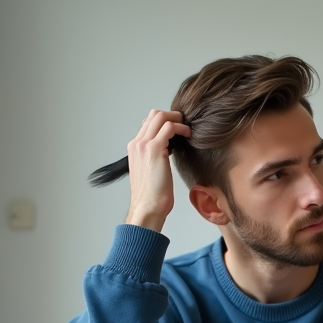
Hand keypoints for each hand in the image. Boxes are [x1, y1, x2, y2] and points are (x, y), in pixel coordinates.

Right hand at [125, 109, 189, 231]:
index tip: (178, 128)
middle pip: (154, 115)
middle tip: (185, 123)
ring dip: (177, 119)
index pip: (148, 123)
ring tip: (187, 129)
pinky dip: (181, 128)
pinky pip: (169, 127)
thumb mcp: (151, 171)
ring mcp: (144, 145)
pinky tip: (188, 135)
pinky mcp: (154, 149)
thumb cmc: (153, 195)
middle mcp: (136, 143)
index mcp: (134, 148)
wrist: (148, 207)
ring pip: (160, 116)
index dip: (165, 121)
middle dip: (172, 115)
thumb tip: (168, 149)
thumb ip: (155, 157)